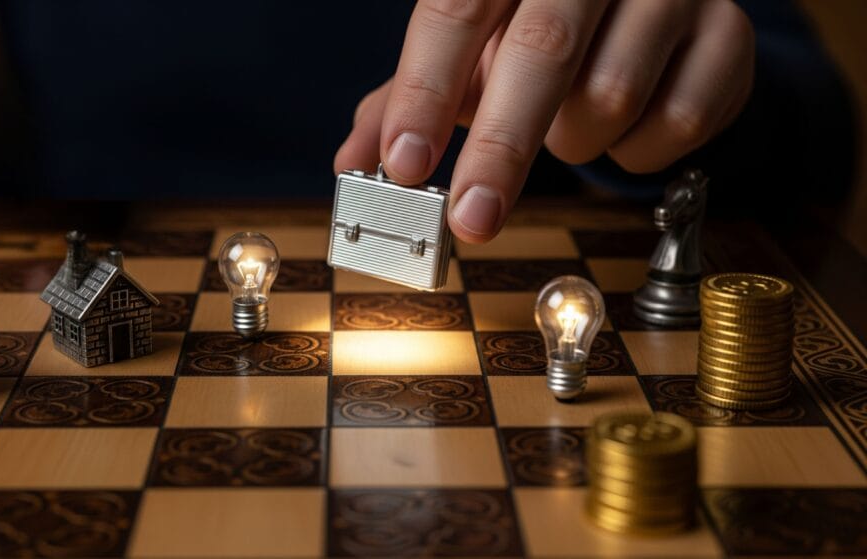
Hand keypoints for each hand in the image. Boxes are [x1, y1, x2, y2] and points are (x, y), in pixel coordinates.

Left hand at [334, 0, 753, 241]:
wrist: (641, 10)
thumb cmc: (535, 33)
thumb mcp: (466, 56)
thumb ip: (405, 102)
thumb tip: (352, 164)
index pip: (456, 11)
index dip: (425, 90)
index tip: (403, 167)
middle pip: (542, 52)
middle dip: (500, 150)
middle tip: (471, 221)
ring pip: (610, 96)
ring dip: (573, 140)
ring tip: (567, 122)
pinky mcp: (728, 33)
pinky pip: (677, 123)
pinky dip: (636, 152)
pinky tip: (624, 123)